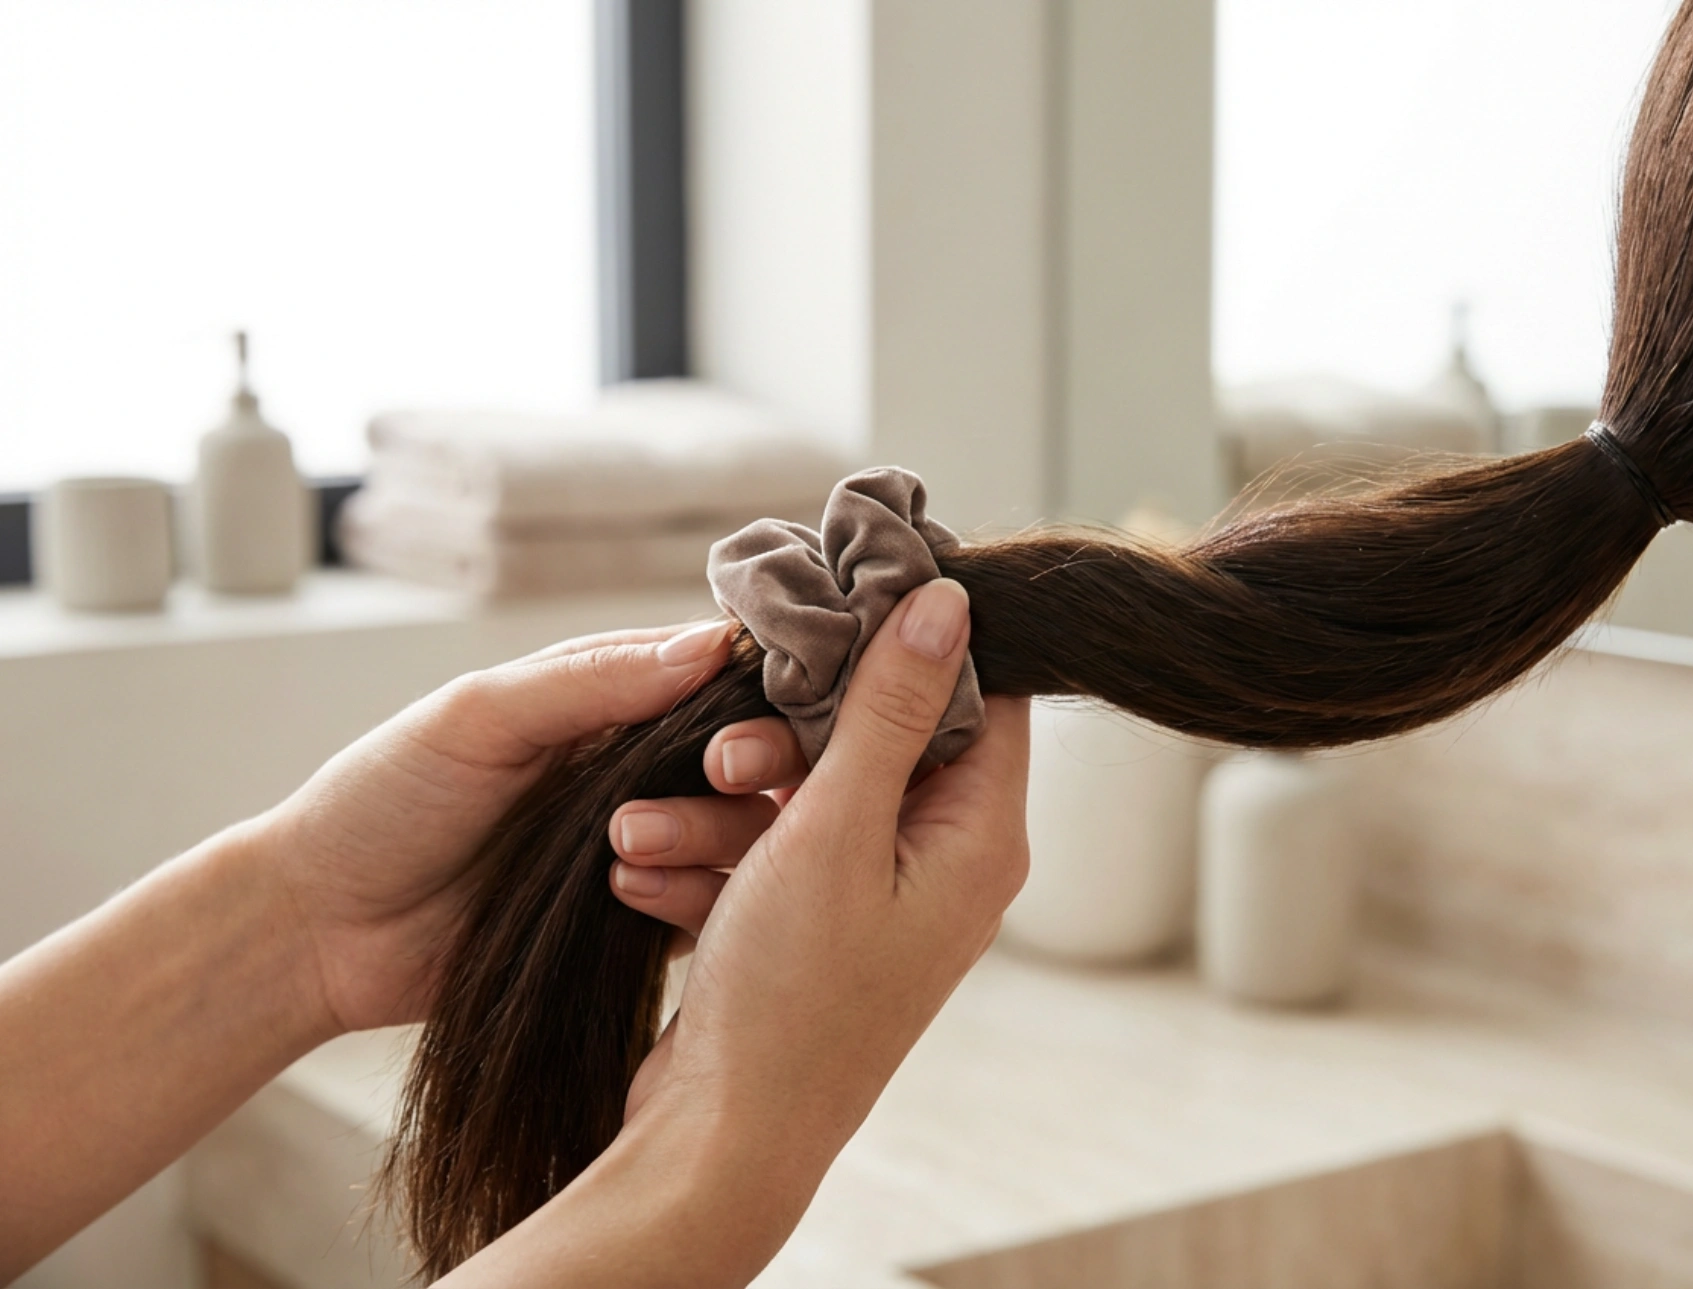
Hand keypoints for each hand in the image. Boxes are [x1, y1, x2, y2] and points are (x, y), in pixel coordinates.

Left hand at [259, 620, 751, 1034]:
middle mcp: (642, 766)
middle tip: (720, 771)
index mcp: (612, 697)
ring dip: (709, 832)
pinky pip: (708, 912)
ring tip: (627, 845)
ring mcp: (645, 846)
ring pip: (744, 834)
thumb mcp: (480, 717)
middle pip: (758, 754)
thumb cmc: (383, 800)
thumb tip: (714, 642)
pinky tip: (625, 896)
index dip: (765, 681)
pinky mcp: (638, 925)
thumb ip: (595, 680)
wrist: (320, 931)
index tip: (761, 702)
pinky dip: (688, 902)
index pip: (724, 670)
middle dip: (757, 759)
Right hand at [637, 579, 1029, 1265]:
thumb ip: (887, 711)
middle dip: (779, 742)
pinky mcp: (817, 930)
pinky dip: (709, 859)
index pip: (982, 696)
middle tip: (722, 752)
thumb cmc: (791, 998)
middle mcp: (941, 864)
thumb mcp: (835, 830)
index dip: (912, 644)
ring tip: (644, 829)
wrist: (720, 1143)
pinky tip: (643, 875)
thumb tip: (951, 602)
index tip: (836, 611)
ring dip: (718, 805)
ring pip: (805, 801)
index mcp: (978, 837)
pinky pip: (770, 858)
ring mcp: (878, 900)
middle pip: (876, 742)